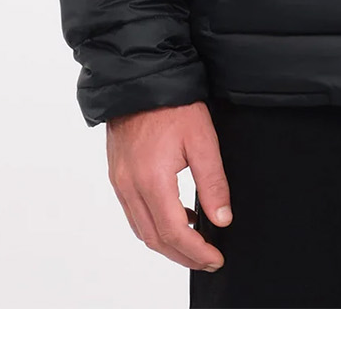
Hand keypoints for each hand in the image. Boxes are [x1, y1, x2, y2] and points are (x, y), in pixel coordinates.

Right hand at [106, 102, 231, 271]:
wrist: (139, 80)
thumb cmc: (171, 106)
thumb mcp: (202, 142)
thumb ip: (213, 184)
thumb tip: (222, 220)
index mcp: (151, 180)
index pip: (174, 232)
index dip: (196, 252)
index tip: (214, 259)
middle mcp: (130, 186)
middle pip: (155, 239)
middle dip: (182, 256)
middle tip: (207, 261)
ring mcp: (120, 182)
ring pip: (141, 230)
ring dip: (167, 244)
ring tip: (194, 246)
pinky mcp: (118, 176)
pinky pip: (134, 213)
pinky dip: (154, 225)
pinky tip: (177, 219)